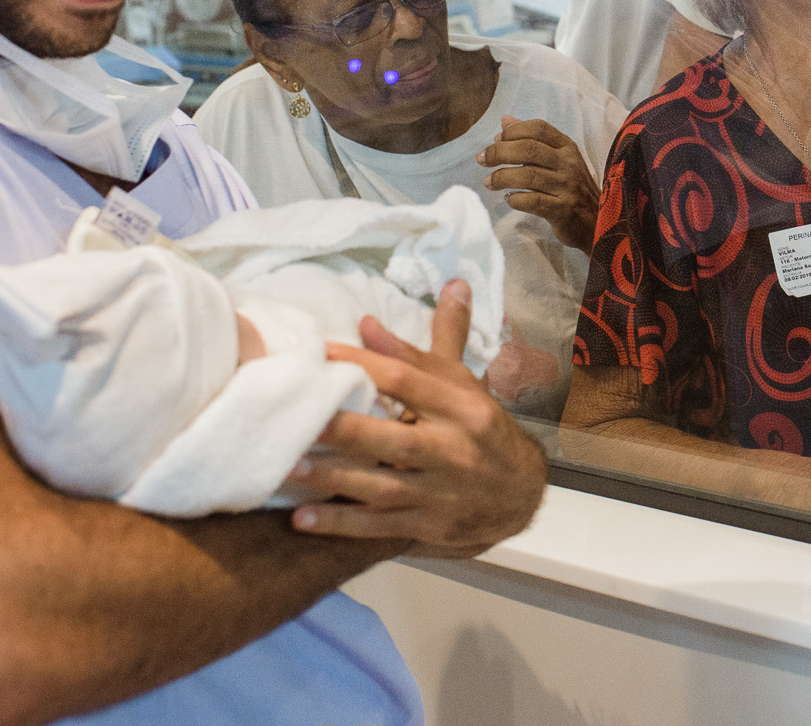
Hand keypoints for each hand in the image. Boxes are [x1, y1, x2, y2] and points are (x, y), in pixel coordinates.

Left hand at [292, 281, 548, 557]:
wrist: (520, 494)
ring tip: (289, 466)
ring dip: (334, 478)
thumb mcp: (465, 384)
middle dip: (344, 429)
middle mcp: (453, 448)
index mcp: (462, 407)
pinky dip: (342, 524)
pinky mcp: (429, 525)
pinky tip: (303, 519)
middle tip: (297, 417)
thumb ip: (440, 342)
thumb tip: (447, 285)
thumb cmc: (483, 430)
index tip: (320, 353)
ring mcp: (441, 491)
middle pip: (392, 436)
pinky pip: (380, 526)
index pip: (407, 380)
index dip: (363, 363)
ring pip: (382, 485)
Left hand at [478, 115, 600, 253]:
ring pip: (527, 175)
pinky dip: (515, 199)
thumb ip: (532, 140)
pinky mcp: (563, 210)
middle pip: (528, 149)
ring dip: (501, 177)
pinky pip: (532, 201)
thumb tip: (505, 121)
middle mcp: (569, 164)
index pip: (538, 128)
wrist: (597, 221)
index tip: (495, 140)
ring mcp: (567, 187)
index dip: (513, 131)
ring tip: (489, 182)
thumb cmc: (572, 188)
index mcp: (567, 147)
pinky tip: (508, 199)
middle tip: (482, 160)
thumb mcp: (558, 159)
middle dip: (499, 152)